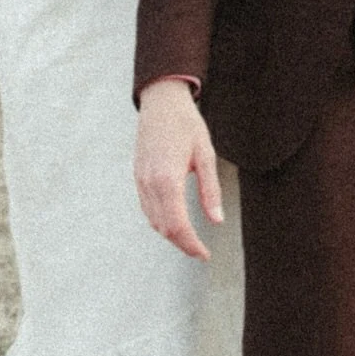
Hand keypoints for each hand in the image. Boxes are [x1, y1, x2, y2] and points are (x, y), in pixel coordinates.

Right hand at [134, 79, 223, 261]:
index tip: (204, 254)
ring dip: (171, 234)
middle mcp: (149, 183)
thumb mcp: (206, 155)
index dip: (191, 244)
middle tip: (200, 251)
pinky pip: (147, 208)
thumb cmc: (186, 123)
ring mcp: (140, 180)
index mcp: (167, 179)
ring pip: (153, 220)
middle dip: (182, 244)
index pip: (177, 224)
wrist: (160, 101)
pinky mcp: (138, 176)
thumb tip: (216, 220)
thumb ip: (210, 190)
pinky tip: (174, 221)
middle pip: (163, 227)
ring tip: (190, 240)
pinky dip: (160, 221)